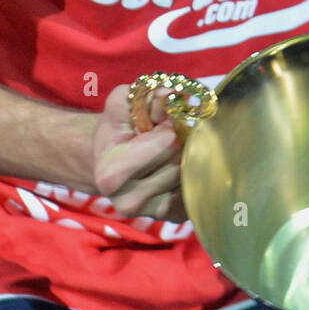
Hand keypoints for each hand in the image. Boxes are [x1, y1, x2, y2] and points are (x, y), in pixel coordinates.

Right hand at [91, 81, 186, 220]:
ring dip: (185, 153)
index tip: (157, 121)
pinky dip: (191, 169)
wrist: (111, 160)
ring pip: (190, 170)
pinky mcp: (173, 216)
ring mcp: (152, 214)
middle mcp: (128, 202)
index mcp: (111, 174)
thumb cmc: (118, 129)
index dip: (166, 124)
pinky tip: (175, 164)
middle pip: (180, 157)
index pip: (165, 143)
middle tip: (164, 134)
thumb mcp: (122, 104)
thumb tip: (173, 93)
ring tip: (167, 150)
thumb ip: (145, 95)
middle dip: (178, 138)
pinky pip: (197, 185)